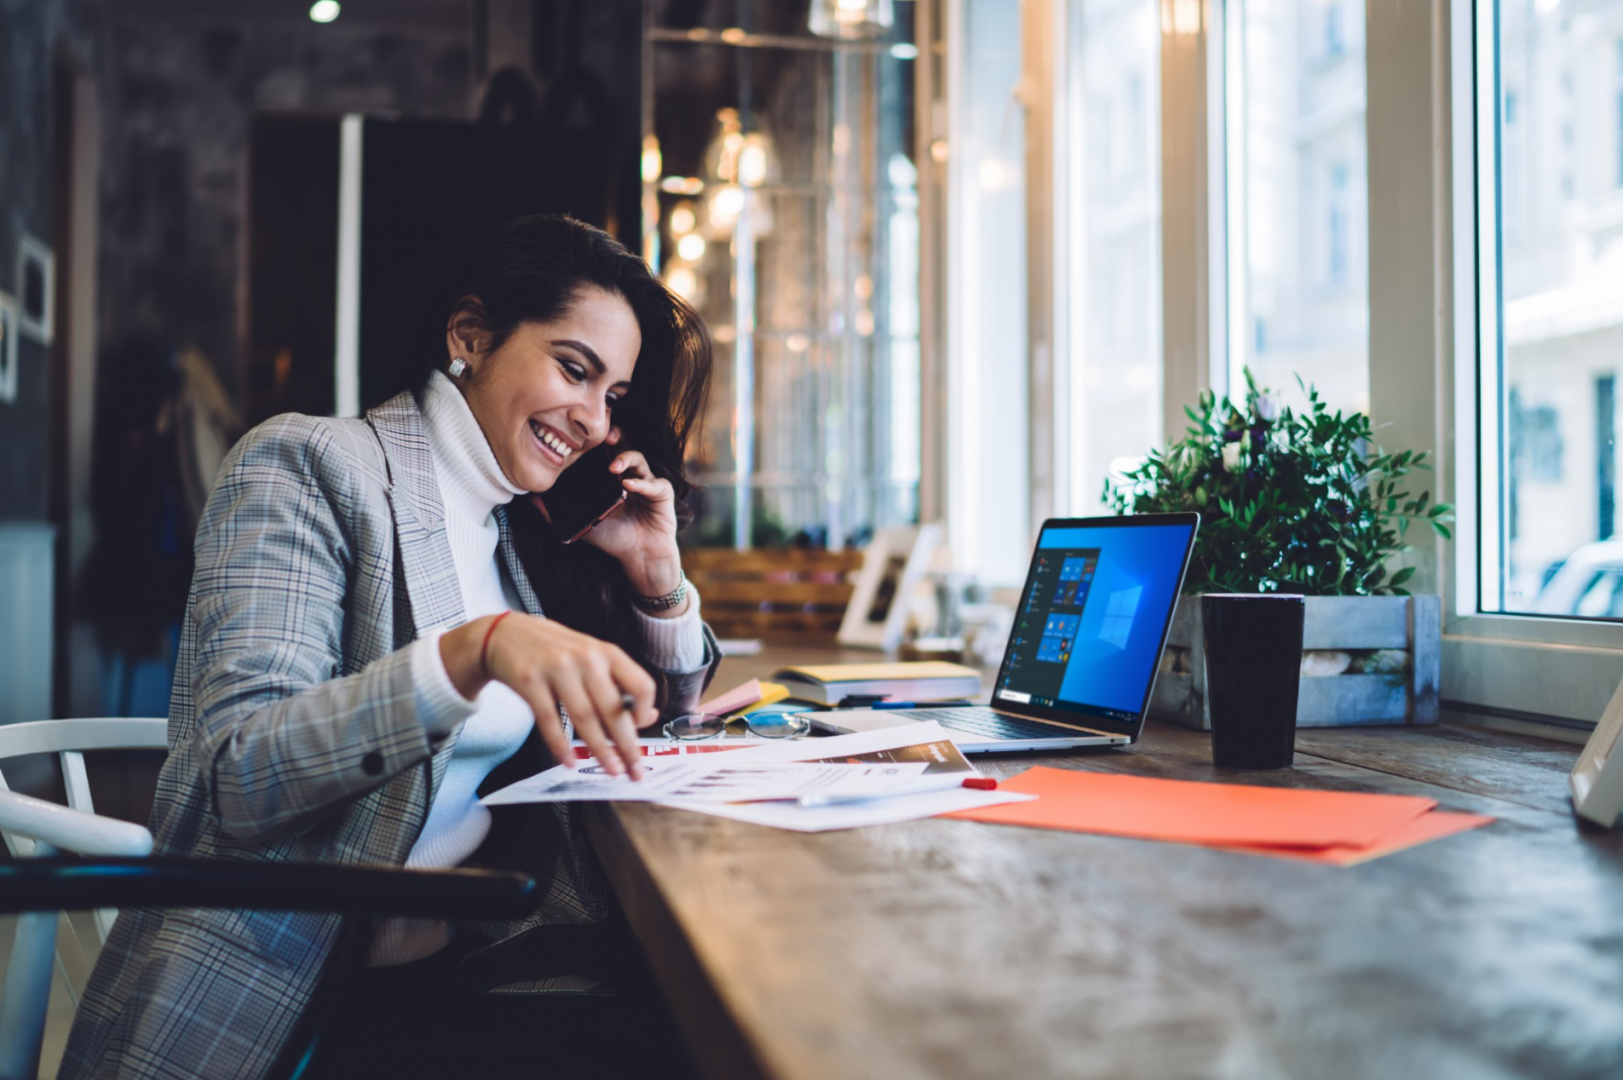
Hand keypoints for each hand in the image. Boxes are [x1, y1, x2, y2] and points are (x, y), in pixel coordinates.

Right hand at [439, 612, 657, 778]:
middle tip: (635, 770)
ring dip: (600, 750)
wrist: (505, 634)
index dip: (644, 711)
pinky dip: (560, 745)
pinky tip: (569, 761)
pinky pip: (549, 720)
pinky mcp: (530, 680)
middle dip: (627, 745)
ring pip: (585, 717)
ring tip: (611, 769)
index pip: (640, 684)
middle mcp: (585, 658)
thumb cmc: (555, 651)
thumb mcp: (592, 658)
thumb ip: (619, 684)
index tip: (641, 730)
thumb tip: (648, 716)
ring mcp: (556, 668)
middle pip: (613, 709)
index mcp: (606, 652)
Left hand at [531, 433, 683, 602]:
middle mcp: (631, 475)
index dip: (598, 440)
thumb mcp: (582, 524)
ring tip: (613, 467)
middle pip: (625, 445)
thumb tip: (531, 498)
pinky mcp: (662, 493)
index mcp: (613, 478)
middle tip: (605, 437)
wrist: (638, 557)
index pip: (606, 450)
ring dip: (626, 459)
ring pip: (639, 459)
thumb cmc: (614, 539)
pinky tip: (629, 486)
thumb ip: (556, 513)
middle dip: (616, 437)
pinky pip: (653, 484)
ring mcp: (648, 482)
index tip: (585, 436)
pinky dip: (641, 483)